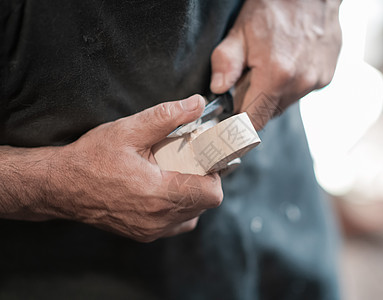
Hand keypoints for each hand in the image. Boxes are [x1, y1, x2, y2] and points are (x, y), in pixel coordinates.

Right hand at [13, 95, 222, 241]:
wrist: (60, 186)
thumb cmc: (91, 158)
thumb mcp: (128, 130)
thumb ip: (167, 116)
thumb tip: (197, 104)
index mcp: (158, 194)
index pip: (211, 193)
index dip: (215, 173)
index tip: (205, 156)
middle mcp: (158, 219)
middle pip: (205, 204)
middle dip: (205, 180)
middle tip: (191, 159)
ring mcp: (151, 231)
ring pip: (193, 216)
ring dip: (193, 194)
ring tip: (178, 173)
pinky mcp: (143, 234)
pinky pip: (176, 224)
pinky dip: (179, 207)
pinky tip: (165, 189)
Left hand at [210, 0, 341, 129]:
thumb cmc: (275, 6)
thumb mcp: (241, 31)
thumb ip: (227, 63)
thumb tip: (218, 90)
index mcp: (277, 75)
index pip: (254, 122)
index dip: (238, 127)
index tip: (229, 125)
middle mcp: (301, 83)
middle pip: (268, 113)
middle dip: (254, 104)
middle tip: (248, 81)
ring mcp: (316, 81)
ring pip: (284, 104)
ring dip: (272, 94)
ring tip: (269, 67)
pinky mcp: (326, 77)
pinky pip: (300, 92)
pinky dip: (289, 85)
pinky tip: (287, 63)